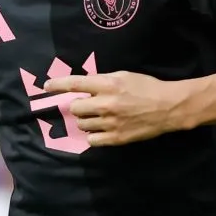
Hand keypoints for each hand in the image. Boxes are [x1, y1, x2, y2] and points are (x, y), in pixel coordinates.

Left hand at [44, 71, 187, 146]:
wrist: (168, 107)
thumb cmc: (146, 87)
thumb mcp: (123, 76)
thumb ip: (102, 80)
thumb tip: (82, 85)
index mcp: (108, 84)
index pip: (74, 84)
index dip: (57, 85)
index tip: (47, 86)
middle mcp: (106, 104)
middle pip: (75, 107)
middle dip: (77, 105)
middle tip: (85, 104)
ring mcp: (110, 123)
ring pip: (82, 124)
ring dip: (85, 119)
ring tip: (96, 116)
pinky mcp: (116, 138)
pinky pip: (92, 139)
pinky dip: (92, 134)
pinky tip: (100, 129)